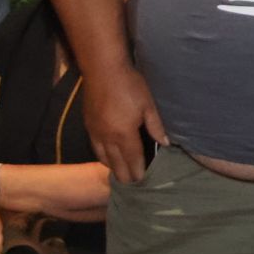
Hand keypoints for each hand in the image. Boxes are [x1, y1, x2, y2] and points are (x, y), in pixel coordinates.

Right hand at [85, 63, 167, 183]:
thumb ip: (156, 126)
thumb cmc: (130, 85)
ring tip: (120, 173)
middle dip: (124, 175)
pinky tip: (107, 156)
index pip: (132, 159)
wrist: (103, 70)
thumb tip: (165, 143)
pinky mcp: (88, 125)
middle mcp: (107, 138)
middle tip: (131, 183)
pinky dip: (102, 156)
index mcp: (124, 134)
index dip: (137, 171)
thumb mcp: (148, 104)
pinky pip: (95, 147)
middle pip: (115, 163)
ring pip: (103, 157)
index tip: (141, 181)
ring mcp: (95, 132)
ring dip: (112, 166)